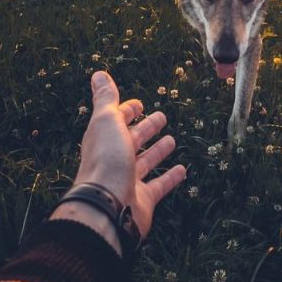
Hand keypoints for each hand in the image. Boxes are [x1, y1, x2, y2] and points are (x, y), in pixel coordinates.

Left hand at [51, 71, 185, 253]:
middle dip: (145, 128)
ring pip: (146, 161)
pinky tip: (183, 170)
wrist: (108, 208)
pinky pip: (159, 185)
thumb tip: (98, 73)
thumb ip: (106, 98)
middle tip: (162, 117)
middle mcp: (115, 159)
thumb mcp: (106, 122)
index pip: (116, 121)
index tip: (140, 104)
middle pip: (132, 140)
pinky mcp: (143, 199)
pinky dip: (171, 178)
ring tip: (172, 140)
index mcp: (104, 139)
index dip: (127, 111)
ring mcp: (129, 180)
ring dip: (158, 151)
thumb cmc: (107, 161)